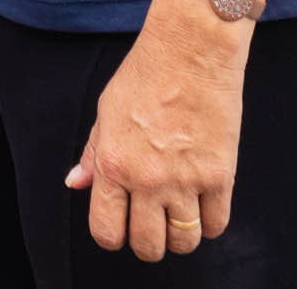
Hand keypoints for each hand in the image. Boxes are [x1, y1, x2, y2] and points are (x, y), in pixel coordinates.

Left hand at [65, 1, 248, 261]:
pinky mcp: (220, 175)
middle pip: (148, 246)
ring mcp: (186, 180)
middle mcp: (148, 179)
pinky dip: (210, 223)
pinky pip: (217, 224)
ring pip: (184, 242)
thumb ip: (92, 153)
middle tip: (150, 225)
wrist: (192, 50)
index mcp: (113, 164)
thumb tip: (75, 184)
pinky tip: (202, 206)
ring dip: (179, 237)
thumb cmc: (144, 75)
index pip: (106, 231)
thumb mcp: (105, 111)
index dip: (111, 236)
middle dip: (146, 243)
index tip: (119, 226)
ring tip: (177, 216)